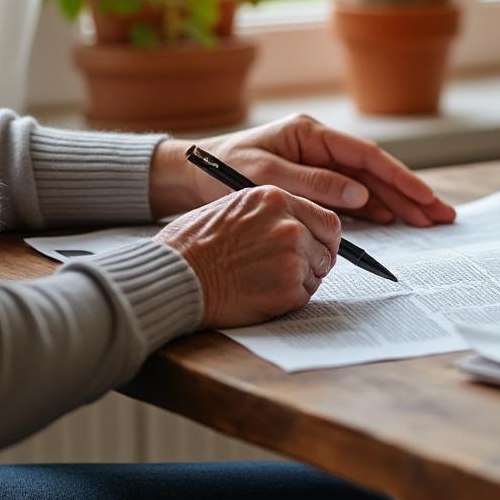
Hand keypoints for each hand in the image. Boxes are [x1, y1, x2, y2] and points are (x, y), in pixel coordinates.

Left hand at [149, 114, 455, 225]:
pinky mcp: (313, 183)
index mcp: (312, 134)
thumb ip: (314, 184)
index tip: (424, 198)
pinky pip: (352, 197)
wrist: (186, 176)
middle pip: (376, 171)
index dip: (400, 178)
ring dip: (398, 203)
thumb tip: (360, 194)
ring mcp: (319, 164)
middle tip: (442, 215)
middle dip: (411, 193)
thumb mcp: (264, 176)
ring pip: (369, 185)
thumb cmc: (218, 171)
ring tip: (428, 220)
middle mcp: (320, 146)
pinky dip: (375, 209)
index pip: (367, 156)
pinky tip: (394, 220)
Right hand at [155, 186, 340, 327]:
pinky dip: (287, 299)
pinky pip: (304, 296)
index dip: (323, 237)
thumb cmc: (191, 245)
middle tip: (296, 269)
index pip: (325, 219)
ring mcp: (292, 257)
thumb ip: (269, 213)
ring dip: (299, 280)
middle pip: (327, 246)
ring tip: (264, 280)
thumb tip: (296, 223)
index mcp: (275, 199)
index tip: (318, 246)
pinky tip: (259, 294)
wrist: (172, 277)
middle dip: (316, 259)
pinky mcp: (288, 289)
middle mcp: (290, 225)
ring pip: (316, 272)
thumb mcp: (232, 207)